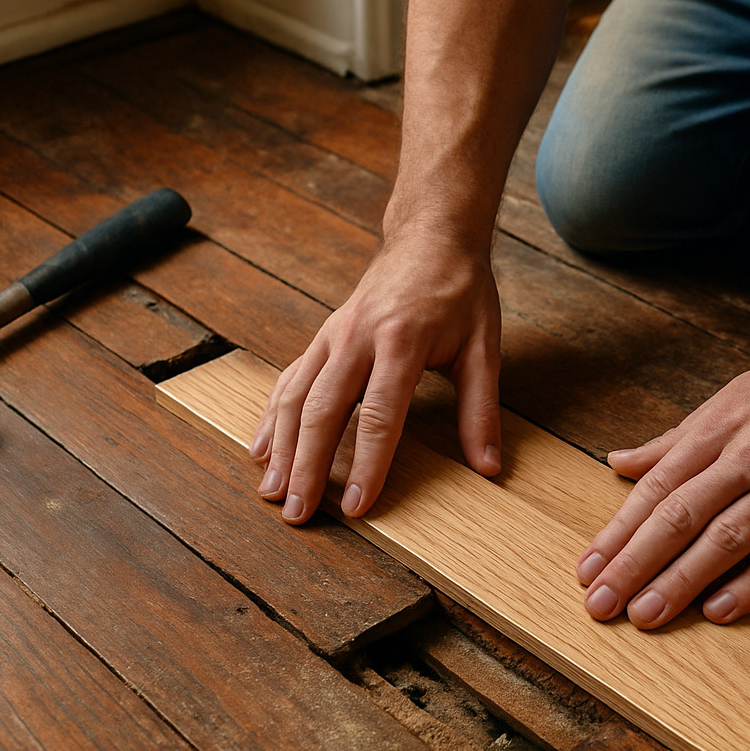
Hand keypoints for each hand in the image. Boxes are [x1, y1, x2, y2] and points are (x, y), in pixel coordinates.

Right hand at [250, 233, 501, 521]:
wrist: (431, 237)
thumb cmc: (461, 292)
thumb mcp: (484, 347)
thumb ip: (481, 409)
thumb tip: (488, 467)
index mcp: (402, 341)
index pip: (379, 415)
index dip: (366, 465)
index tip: (356, 507)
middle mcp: (358, 338)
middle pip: (323, 410)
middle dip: (307, 466)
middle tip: (297, 513)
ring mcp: (334, 335)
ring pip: (295, 395)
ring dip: (281, 447)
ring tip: (272, 492)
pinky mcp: (323, 336)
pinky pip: (290, 379)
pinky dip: (272, 417)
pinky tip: (262, 450)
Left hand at [575, 330, 749, 628]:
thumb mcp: (735, 396)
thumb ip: (677, 437)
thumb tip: (621, 461)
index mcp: (721, 428)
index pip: (657, 488)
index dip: (619, 531)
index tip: (588, 568)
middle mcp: (749, 456)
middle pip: (680, 516)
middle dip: (634, 564)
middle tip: (601, 603)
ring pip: (726, 538)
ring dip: (682, 580)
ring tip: (646, 615)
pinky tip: (720, 610)